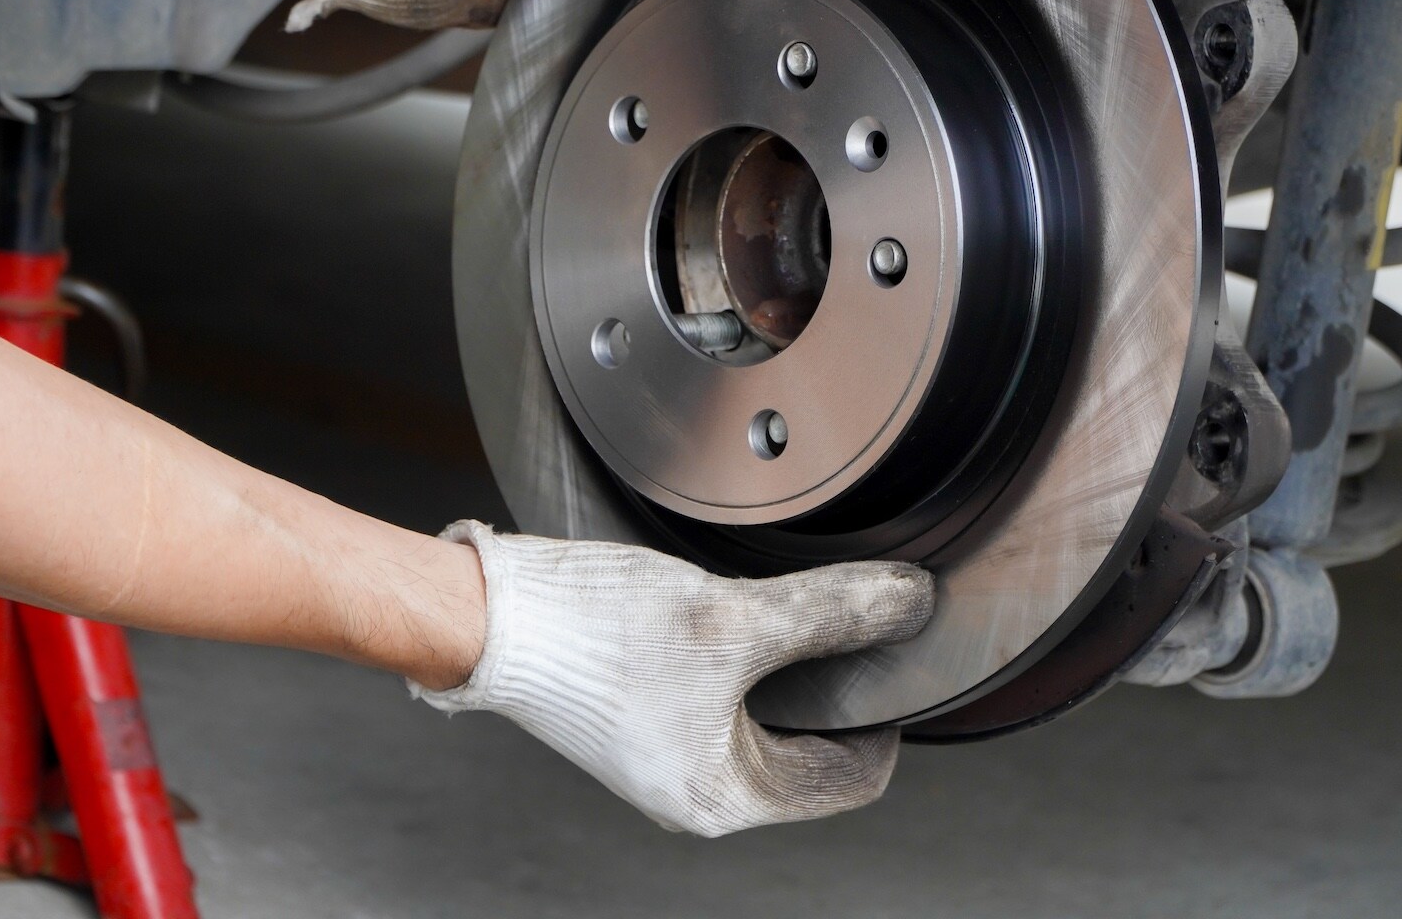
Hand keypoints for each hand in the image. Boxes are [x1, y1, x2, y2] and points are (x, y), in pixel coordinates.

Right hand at [411, 521, 934, 836]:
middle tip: (846, 617)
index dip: (888, 712)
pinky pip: (718, 700)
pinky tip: (730, 611)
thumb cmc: (597, 633)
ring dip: (786, 667)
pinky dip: (740, 660)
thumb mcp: (736, 618)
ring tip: (785, 606)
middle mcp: (696, 795)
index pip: (854, 776)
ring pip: (763, 718)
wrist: (491, 615)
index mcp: (727, 798)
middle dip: (836, 684)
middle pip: (810, 748)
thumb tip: (911, 602)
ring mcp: (665, 762)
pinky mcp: (640, 723)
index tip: (897, 653)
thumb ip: (832, 614)